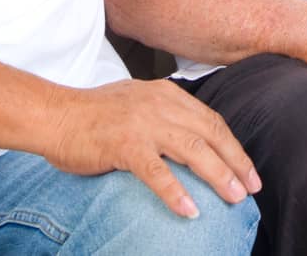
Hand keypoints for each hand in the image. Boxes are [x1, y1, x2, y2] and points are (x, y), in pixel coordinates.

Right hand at [41, 78, 260, 217]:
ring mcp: (143, 125)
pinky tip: (190, 211)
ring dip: (218, 176)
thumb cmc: (93, 114)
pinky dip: (176, 193)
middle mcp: (160, 105)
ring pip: (193, 151)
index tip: (248, 169)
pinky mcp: (124, 146)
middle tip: (251, 187)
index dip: (233, 146)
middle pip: (211, 134)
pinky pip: (157, 173)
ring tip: (234, 198)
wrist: (54, 115)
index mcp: (166, 94)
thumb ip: (164, 113)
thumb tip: (191, 138)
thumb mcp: (137, 102)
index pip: (211, 120)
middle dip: (236, 162)